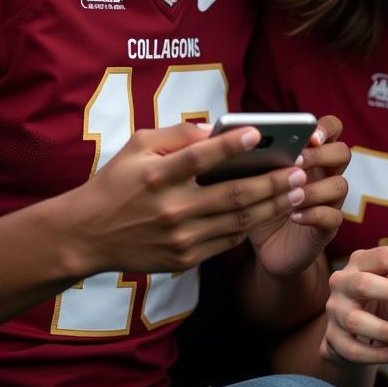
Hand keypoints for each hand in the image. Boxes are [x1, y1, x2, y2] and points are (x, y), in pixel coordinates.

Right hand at [68, 121, 312, 275]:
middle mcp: (171, 208)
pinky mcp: (184, 258)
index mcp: (157, 176)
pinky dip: (252, 225)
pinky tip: (271, 212)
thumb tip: (214, 128)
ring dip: (274, 205)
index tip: (257, 133)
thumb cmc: (117, 183)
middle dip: (273, 182)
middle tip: (300, 170)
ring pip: (238, 220)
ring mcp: (180, 237)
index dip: (230, 144)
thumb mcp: (137, 146)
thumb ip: (177, 134)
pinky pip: (228, 240)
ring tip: (298, 191)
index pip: (199, 157)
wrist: (87, 235)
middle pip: (233, 194)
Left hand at [245, 114, 351, 277]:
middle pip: (342, 152)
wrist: (266, 248)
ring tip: (292, 193)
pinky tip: (294, 215)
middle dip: (320, 154)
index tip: (309, 136)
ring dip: (315, 187)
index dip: (325, 128)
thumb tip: (227, 137)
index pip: (331, 129)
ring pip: (340, 185)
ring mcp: (329, 201)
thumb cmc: (259, 205)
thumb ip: (250, 156)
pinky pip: (333, 217)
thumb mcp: (251, 178)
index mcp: (311, 156)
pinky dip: (314, 214)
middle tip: (295, 162)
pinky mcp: (327, 227)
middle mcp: (325, 174)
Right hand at [321, 229, 387, 366]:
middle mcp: (342, 283)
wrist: (361, 334)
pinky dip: (374, 355)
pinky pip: (352, 349)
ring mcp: (335, 312)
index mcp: (360, 262)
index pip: (380, 256)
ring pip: (355, 320)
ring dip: (382, 328)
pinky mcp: (334, 340)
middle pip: (363, 283)